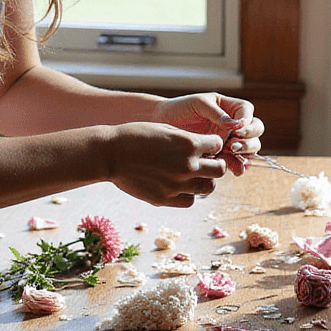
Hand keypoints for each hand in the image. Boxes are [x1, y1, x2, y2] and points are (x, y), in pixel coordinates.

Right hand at [104, 123, 227, 207]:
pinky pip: (190, 201)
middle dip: (215, 164)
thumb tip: (207, 149)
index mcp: (189, 143)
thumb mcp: (166, 130)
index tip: (204, 147)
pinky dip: (188, 194)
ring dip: (204, 181)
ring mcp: (178, 184)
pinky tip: (178, 186)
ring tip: (191, 176)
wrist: (110, 154)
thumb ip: (188, 140)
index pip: (218, 146)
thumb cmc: (136, 136)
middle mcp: (188, 165)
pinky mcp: (166, 199)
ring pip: (208, 188)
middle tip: (204, 163)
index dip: (212, 145)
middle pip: (220, 170)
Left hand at [151, 94, 262, 174]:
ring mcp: (229, 140)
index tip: (237, 129)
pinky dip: (238, 165)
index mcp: (230, 108)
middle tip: (234, 145)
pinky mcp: (222, 155)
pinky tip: (235, 169)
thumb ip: (216, 113)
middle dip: (249, 139)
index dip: (247, 122)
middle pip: (255, 131)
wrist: (163, 124)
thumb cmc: (180, 109)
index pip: (248, 112)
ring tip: (232, 155)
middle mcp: (234, 125)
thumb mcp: (198, 104)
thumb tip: (235, 124)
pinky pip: (236, 161)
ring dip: (245, 153)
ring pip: (249, 148)